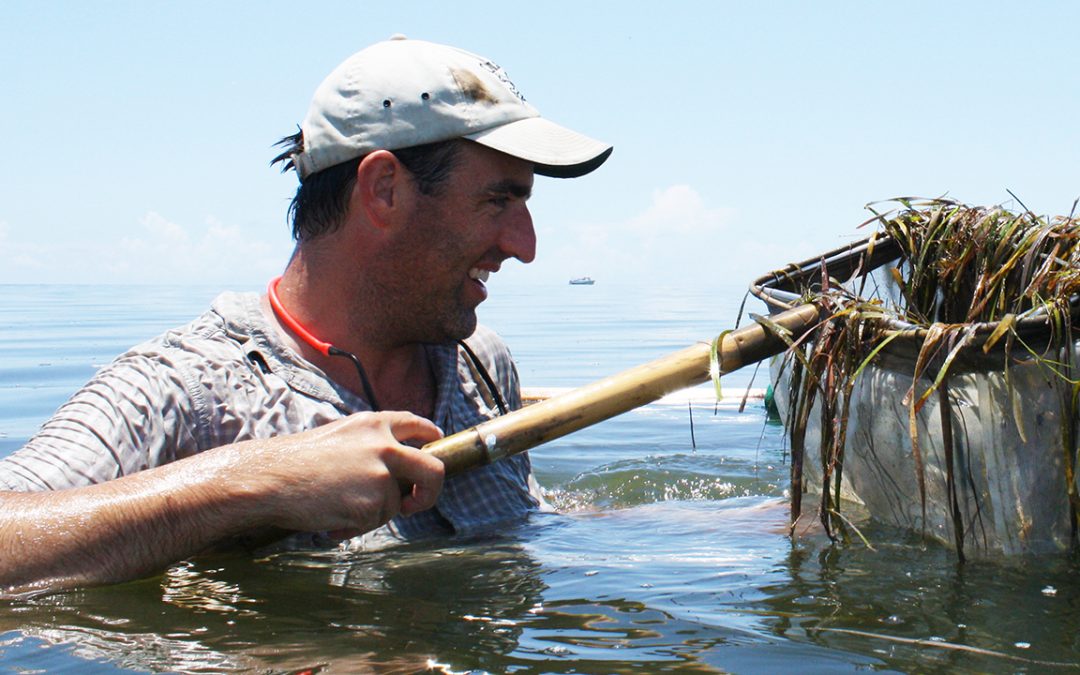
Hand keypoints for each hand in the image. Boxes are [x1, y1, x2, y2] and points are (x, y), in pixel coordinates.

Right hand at [233, 411, 444, 537]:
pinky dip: (355, 527)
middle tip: (415, 502)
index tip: (434, 448)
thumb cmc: (296, 460)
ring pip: (393, 505)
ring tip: (336, 507)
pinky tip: (332, 519)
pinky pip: (374, 523)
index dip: (431, 439)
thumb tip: (395, 467)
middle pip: (433, 469)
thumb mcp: (340, 436)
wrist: (270, 478)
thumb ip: (370, 444)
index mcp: (375, 424)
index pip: (417, 426)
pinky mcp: (371, 503)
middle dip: (432, 490)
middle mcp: (384, 446)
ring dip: (370, 513)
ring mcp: (380, 475)